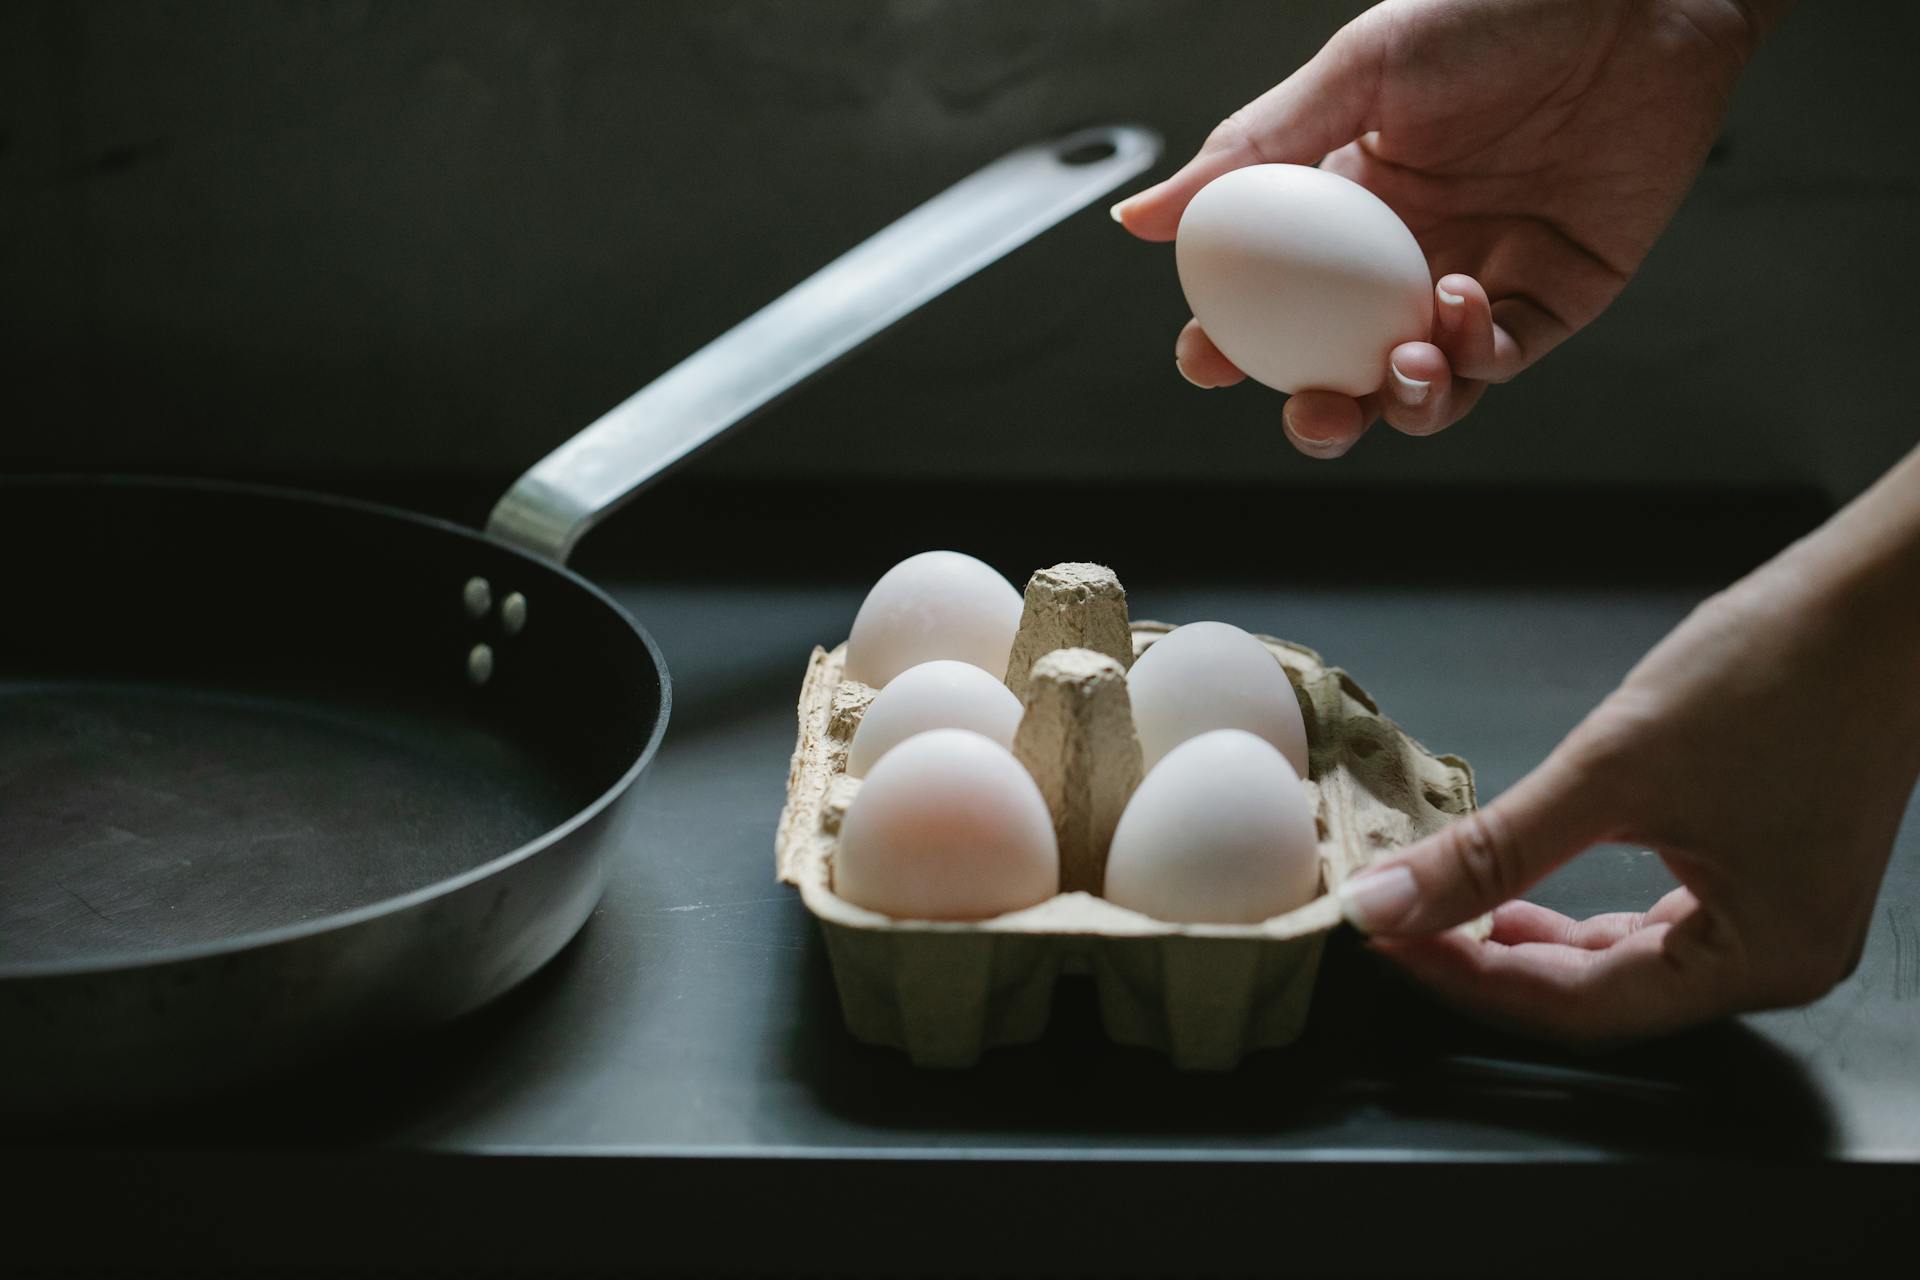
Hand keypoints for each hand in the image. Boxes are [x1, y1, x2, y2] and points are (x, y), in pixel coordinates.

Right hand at [1114, 0, 1782, 457]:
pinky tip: (1461, 302)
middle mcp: (1401, 259)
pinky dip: (1473, 356)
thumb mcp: (1357, 70)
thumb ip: (1249, 152)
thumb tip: (1136, 220)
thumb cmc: (1492, 12)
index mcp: (1342, 208)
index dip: (1230, 346)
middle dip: (1319, 414)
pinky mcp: (1554, 298)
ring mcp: (1475, 283)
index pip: (1269, 303)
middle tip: (1314, 410)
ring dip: (1402, 400)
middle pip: (1341, 370)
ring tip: (1404, 359)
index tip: (1209, 361)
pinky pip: (1499, 360)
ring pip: (1421, 388)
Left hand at [1336, 445, 1919, 1046]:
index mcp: (1760, 961)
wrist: (1887, 594)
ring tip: (1442, 904)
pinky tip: (1521, 882)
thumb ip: (1493, 850)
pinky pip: (1655, 918)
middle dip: (1488, 959)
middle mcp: (1778, 960)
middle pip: (1598, 994)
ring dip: (1528, 935)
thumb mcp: (1614, 769)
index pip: (1577, 1008)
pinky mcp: (1765, 870)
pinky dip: (1579, 904)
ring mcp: (1776, 916)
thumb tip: (1386, 905)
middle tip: (1398, 922)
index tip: (1383, 939)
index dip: (1466, 976)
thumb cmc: (1782, 672)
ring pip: (1622, 960)